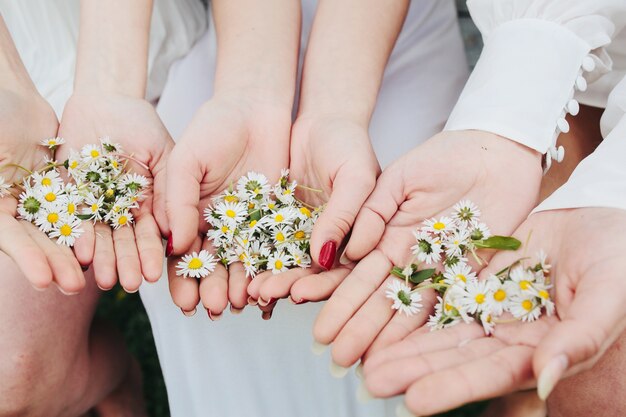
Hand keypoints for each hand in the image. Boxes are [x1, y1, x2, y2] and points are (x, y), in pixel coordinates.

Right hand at [0, 89, 84, 292]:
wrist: (8, 95)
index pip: (8, 237)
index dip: (28, 258)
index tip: (46, 281)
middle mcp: (12, 210)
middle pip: (38, 242)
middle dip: (59, 264)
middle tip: (78, 286)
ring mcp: (39, 201)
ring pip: (64, 230)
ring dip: (83, 253)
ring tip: (104, 277)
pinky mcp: (63, 190)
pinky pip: (83, 210)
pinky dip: (98, 226)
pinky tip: (115, 244)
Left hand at [58, 92, 172, 291]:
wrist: (104, 101)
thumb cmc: (142, 124)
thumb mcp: (164, 154)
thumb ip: (169, 190)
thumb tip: (172, 231)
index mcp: (149, 204)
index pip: (151, 234)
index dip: (152, 254)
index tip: (154, 274)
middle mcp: (122, 210)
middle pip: (124, 242)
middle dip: (127, 263)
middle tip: (129, 284)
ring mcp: (96, 204)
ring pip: (99, 237)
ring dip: (103, 259)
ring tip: (105, 280)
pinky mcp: (70, 195)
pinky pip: (72, 219)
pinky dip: (77, 237)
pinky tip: (82, 255)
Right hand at [166, 94, 290, 317]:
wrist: (255, 107)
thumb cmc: (212, 128)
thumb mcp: (185, 161)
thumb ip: (177, 201)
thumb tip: (173, 244)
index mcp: (189, 214)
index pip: (181, 254)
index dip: (181, 279)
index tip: (182, 301)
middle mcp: (217, 225)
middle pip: (212, 265)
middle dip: (210, 288)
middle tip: (211, 308)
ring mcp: (246, 224)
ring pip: (241, 262)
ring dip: (237, 285)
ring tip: (236, 303)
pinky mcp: (274, 217)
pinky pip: (270, 247)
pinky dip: (267, 268)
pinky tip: (265, 285)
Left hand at [248, 114, 378, 308]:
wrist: (324, 120)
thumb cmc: (350, 146)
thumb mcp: (355, 178)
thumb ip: (344, 217)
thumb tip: (325, 260)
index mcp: (356, 238)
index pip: (340, 272)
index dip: (321, 286)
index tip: (299, 294)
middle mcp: (329, 242)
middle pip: (309, 274)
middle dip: (285, 286)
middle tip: (263, 295)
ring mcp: (303, 233)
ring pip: (284, 262)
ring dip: (265, 277)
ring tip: (246, 289)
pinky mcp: (279, 220)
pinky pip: (263, 240)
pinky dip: (250, 253)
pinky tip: (234, 265)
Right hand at [312, 131, 542, 368]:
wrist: (497, 151)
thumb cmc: (445, 156)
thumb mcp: (399, 177)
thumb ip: (374, 211)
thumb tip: (354, 250)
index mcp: (388, 233)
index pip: (359, 273)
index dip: (340, 300)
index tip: (321, 324)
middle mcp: (411, 256)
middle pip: (381, 297)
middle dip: (358, 326)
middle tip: (337, 355)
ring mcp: (441, 267)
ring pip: (411, 306)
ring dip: (388, 335)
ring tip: (367, 361)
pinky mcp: (473, 271)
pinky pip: (450, 303)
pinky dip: (430, 326)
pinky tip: (412, 349)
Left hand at [362, 207, 625, 414]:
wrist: (599, 218)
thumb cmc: (616, 258)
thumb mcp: (606, 296)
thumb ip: (580, 339)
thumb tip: (546, 377)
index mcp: (538, 348)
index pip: (489, 374)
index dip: (452, 388)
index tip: (414, 401)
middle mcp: (505, 333)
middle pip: (451, 356)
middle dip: (412, 368)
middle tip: (371, 379)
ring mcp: (485, 304)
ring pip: (436, 326)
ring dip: (401, 340)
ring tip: (362, 355)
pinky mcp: (471, 275)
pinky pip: (435, 288)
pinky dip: (409, 301)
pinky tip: (380, 311)